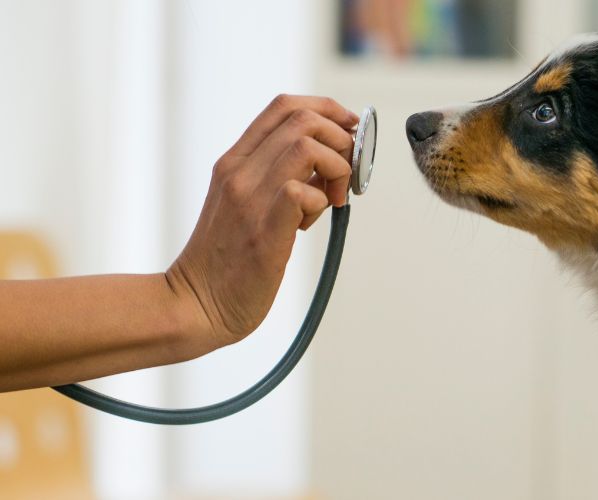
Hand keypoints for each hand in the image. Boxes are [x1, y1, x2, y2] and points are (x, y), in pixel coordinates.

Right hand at [166, 95, 358, 350]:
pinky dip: (321, 202)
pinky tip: (308, 226)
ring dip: (336, 168)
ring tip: (331, 199)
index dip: (327, 108)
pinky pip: (303, 191)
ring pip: (307, 147)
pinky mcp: (263, 229)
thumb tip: (327, 165)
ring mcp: (248, 198)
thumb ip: (277, 178)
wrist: (195, 304)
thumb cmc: (226, 260)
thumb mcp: (244, 204)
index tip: (349, 128)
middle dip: (341, 138)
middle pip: (303, 119)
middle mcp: (238, 171)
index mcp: (234, 161)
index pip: (284, 106)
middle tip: (346, 174)